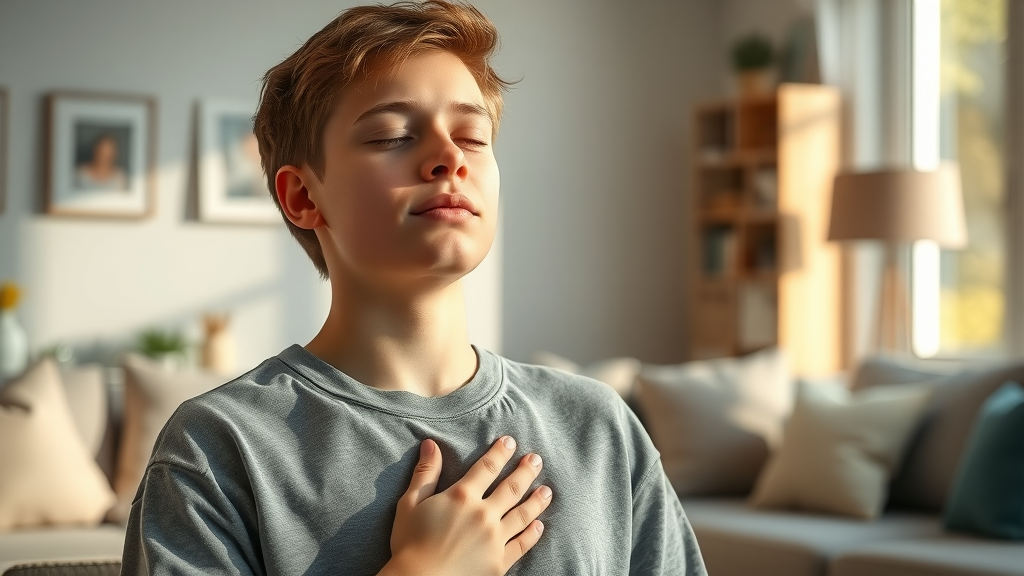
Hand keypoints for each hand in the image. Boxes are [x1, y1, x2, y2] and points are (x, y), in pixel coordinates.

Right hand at [381, 436, 552, 575]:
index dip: (500, 452)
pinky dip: (532, 534)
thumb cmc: (409, 544)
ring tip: (547, 490)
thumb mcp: (410, 503)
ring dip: (536, 500)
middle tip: (536, 460)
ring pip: (523, 514)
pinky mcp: (500, 562)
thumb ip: (425, 474)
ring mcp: (495, 539)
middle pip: (511, 488)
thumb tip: (432, 445)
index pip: (487, 467)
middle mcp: (483, 514)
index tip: (511, 442)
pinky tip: (539, 525)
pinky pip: (522, 544)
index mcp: (462, 496)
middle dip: (526, 471)